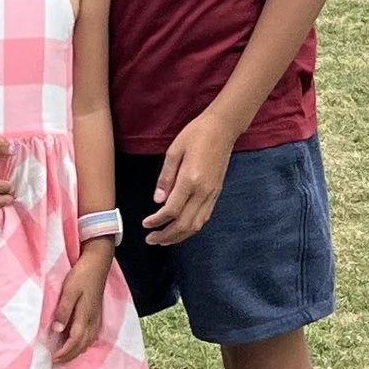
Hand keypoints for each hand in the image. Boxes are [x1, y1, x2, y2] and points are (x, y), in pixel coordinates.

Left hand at [51, 243, 111, 361]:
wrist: (99, 261)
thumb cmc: (82, 273)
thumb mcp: (70, 290)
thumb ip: (63, 310)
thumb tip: (56, 330)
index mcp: (85, 316)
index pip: (74, 342)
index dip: (63, 353)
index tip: (52, 360)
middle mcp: (93, 320)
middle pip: (81, 346)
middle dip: (69, 356)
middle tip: (55, 363)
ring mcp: (96, 317)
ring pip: (87, 342)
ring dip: (76, 351)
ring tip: (64, 357)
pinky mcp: (97, 312)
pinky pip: (91, 335)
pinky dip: (83, 343)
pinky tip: (77, 342)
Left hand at [145, 112, 235, 246]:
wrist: (222, 128)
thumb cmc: (196, 134)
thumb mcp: (174, 151)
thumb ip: (165, 177)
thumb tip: (158, 200)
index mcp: (191, 179)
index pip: (172, 210)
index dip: (157, 221)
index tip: (146, 224)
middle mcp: (204, 191)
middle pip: (184, 224)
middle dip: (166, 236)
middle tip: (151, 239)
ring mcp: (212, 193)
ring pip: (196, 225)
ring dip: (179, 236)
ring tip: (164, 240)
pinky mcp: (216, 193)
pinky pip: (204, 217)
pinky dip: (191, 227)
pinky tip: (181, 228)